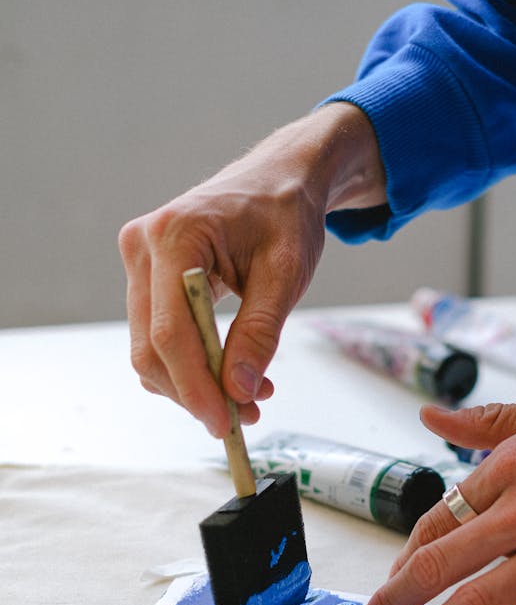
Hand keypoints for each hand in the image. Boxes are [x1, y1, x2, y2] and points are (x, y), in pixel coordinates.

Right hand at [119, 104, 385, 436]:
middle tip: (243, 420)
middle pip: (151, 348)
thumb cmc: (285, 215)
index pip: (170, 332)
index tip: (224, 424)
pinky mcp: (147, 278)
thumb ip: (261, 333)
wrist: (278, 179)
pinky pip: (159, 337)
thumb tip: (239, 392)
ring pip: (150, 350)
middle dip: (195, 393)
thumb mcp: (286, 273)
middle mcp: (142, 247)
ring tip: (248, 399)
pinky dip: (191, 367)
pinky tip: (232, 375)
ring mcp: (139, 262)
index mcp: (175, 235)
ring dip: (194, 385)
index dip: (194, 386)